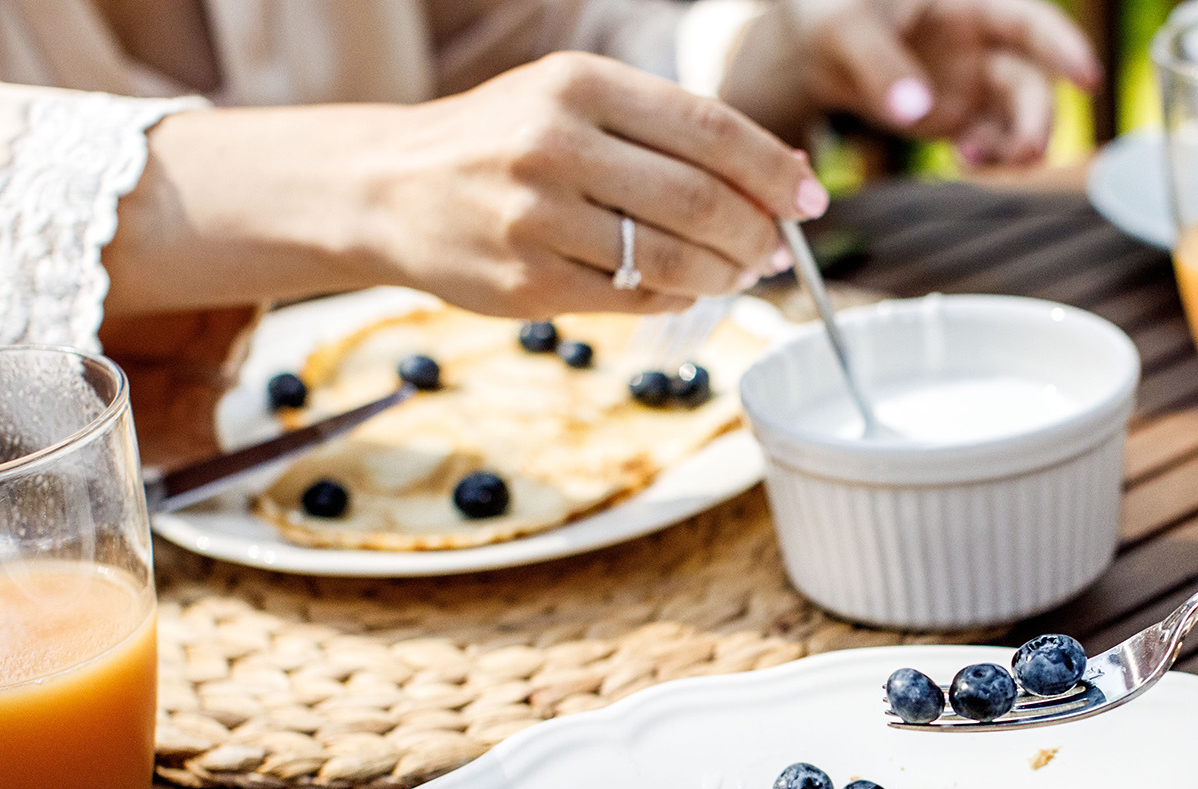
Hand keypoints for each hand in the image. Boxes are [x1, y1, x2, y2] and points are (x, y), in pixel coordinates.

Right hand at [350, 53, 826, 313]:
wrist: (388, 187)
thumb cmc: (505, 142)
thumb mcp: (577, 103)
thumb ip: (671, 131)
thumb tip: (786, 175)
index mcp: (579, 84)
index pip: (710, 130)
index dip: (773, 171)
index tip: (809, 200)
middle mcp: (555, 144)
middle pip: (700, 200)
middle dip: (757, 233)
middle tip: (777, 250)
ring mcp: (537, 217)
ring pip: (671, 259)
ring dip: (725, 274)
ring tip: (739, 273)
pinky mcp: (527, 280)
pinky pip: (632, 297)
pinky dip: (676, 296)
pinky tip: (686, 287)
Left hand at [724, 0, 1101, 164]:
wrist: (807, 47)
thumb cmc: (829, 11)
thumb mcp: (846, 28)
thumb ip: (880, 66)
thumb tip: (916, 112)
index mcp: (967, 5)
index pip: (1029, 24)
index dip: (1064, 47)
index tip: (1089, 77)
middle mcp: (979, 44)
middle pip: (1030, 82)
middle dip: (1037, 118)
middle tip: (1029, 152)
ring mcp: (969, 83)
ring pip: (1015, 117)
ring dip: (1015, 144)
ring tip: (980, 157)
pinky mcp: (954, 117)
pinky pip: (988, 140)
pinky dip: (988, 155)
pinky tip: (968, 159)